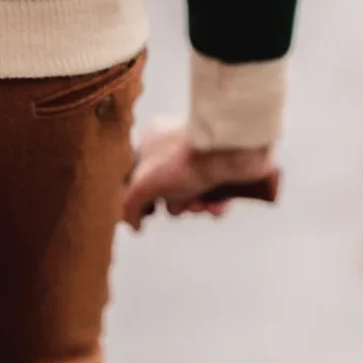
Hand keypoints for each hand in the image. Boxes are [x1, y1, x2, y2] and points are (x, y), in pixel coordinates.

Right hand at [123, 117, 275, 230]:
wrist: (231, 152)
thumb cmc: (185, 161)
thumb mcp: (143, 185)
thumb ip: (130, 205)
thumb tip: (134, 224)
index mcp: (153, 138)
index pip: (139, 171)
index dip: (143, 195)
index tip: (150, 211)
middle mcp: (177, 144)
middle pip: (167, 186)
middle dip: (175, 203)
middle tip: (180, 203)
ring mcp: (202, 155)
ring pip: (193, 193)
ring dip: (196, 206)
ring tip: (202, 204)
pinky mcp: (225, 167)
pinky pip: (216, 193)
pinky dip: (215, 204)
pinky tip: (217, 206)